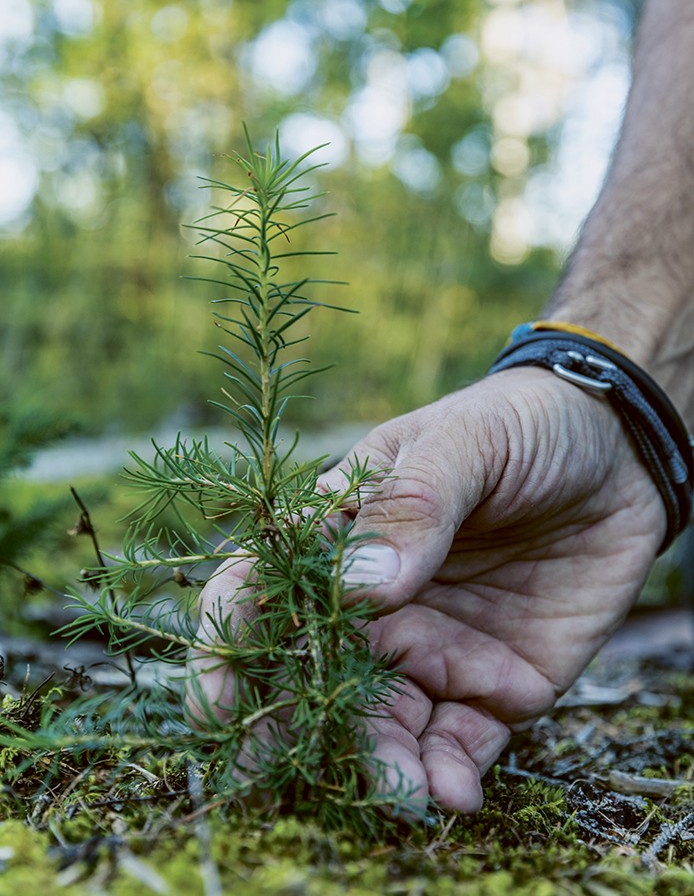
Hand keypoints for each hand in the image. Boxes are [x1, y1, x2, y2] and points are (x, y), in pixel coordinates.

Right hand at [189, 367, 664, 812]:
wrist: (618, 452)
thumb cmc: (520, 428)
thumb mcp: (464, 443)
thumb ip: (412, 506)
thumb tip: (358, 587)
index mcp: (343, 534)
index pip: (263, 589)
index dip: (229, 642)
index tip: (218, 698)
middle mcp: (375, 604)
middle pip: (314, 675)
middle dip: (292, 730)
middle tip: (274, 778)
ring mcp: (431, 646)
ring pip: (383, 724)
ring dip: (380, 766)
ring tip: (402, 791)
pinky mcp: (493, 684)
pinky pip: (460, 743)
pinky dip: (451, 774)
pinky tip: (456, 791)